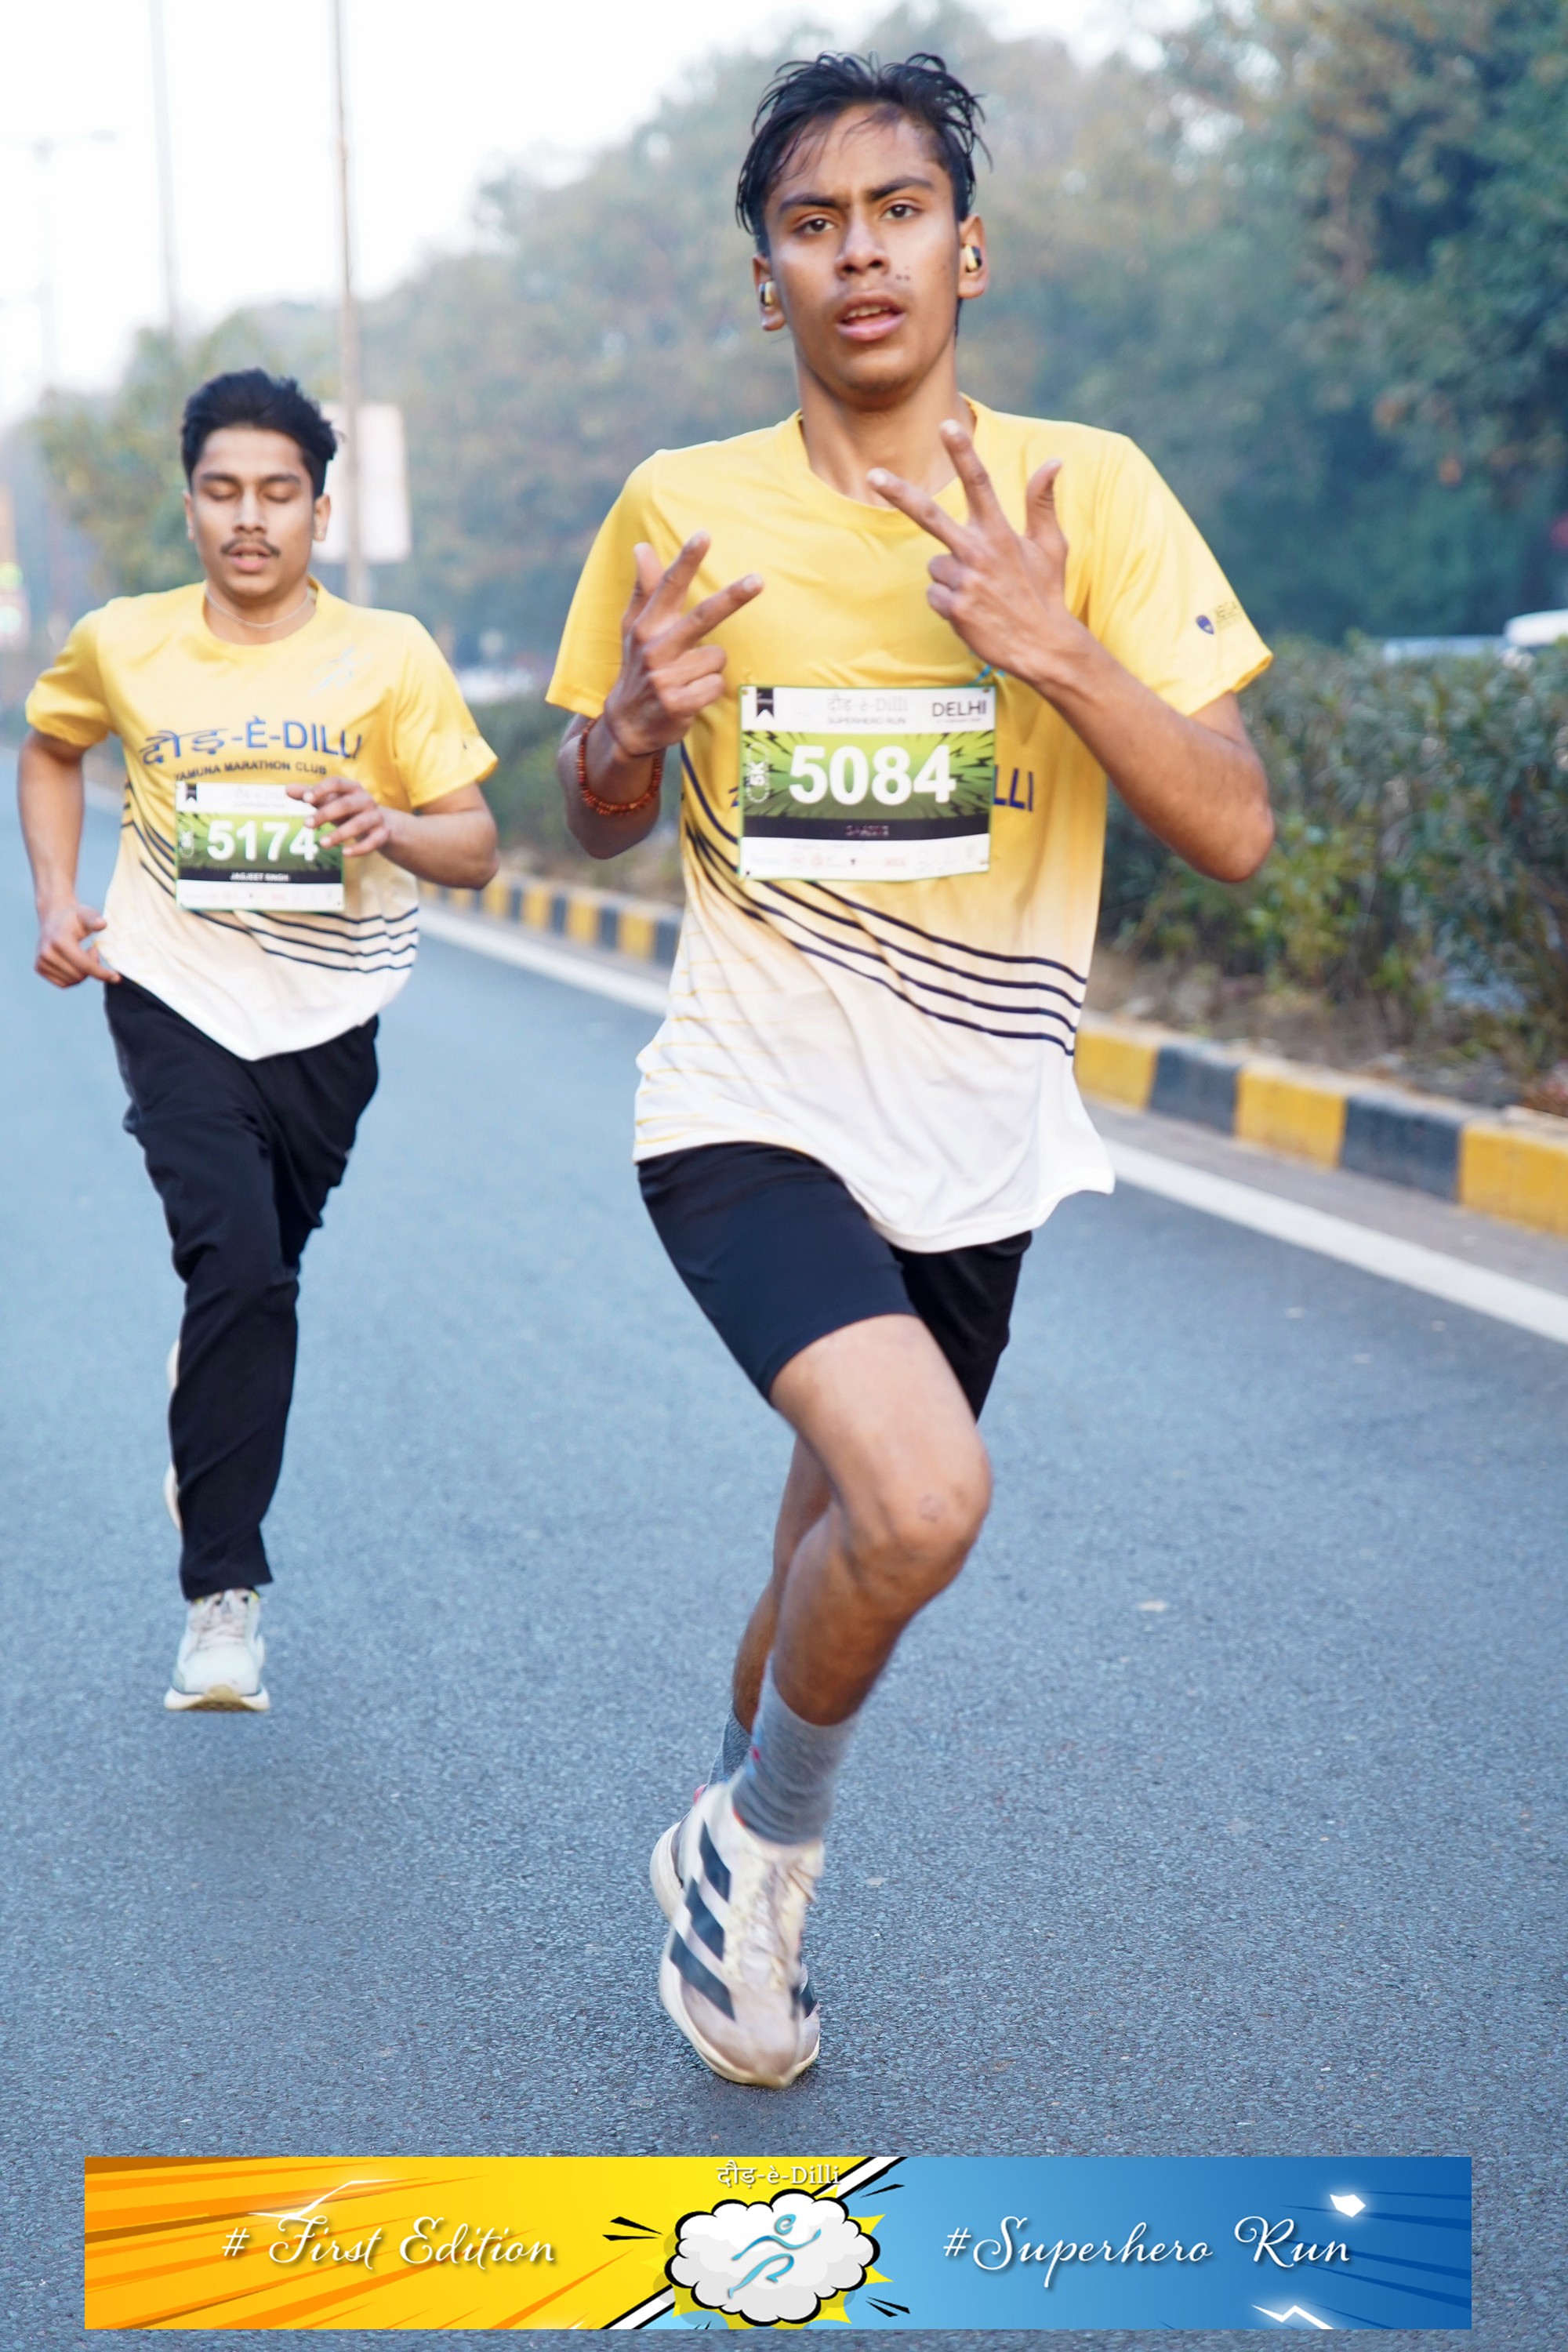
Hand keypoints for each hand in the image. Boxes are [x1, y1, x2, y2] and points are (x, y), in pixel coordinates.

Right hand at [35, 899, 117, 988]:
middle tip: (92, 950)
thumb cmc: (74, 916)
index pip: (85, 965)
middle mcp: (47, 953)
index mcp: (59, 941)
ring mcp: (41, 962)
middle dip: (92, 967)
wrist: (53, 915)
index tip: (116, 978)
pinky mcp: (39, 968)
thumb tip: (102, 924)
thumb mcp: (87, 914)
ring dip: (83, 971)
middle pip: (80, 975)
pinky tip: (74, 961)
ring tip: (81, 953)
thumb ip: (94, 919)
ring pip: (73, 981)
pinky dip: (73, 976)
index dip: (102, 973)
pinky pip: (64, 983)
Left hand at [289, 777, 393, 858]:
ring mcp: (376, 817)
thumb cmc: (348, 810)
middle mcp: (366, 800)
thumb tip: (287, 790)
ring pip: (359, 825)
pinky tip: (344, 854)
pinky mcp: (382, 834)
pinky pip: (373, 842)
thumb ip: (310, 796)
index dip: (321, 790)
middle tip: (306, 824)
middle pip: (346, 805)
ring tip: (321, 844)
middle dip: (325, 814)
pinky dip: (359, 849)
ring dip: (340, 834)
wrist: (381, 824)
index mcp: (352, 788)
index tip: (305, 800)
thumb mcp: (330, 801)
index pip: (336, 783)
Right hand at [603, 535, 762, 756]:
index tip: (704, 535)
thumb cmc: (638, 667)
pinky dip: (711, 691)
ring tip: (689, 677)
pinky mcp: (677, 704)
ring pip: (717, 657)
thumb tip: (642, 546)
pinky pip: (716, 686)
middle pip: (702, 617)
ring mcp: (665, 678)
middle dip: (732, 598)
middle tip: (758, 580)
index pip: (668, 587)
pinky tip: (692, 696)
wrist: (627, 724)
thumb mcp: (633, 628)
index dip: (686, 561)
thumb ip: (644, 588)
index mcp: (646, 626)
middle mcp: (653, 648)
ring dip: (711, 667)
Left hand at [867, 419, 1084, 691]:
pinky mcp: (954, 608)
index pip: (980, 482)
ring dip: (951, 577)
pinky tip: (973, 611)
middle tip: (873, 475)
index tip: (947, 425)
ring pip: (936, 566)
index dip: (962, 452)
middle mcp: (979, 552)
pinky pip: (934, 595)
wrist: (1043, 647)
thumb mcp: (1051, 545)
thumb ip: (1042, 502)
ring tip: (980, 593)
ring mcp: (964, 581)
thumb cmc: (1046, 592)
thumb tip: (1054, 460)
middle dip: (900, 493)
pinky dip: (947, 602)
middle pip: (930, 514)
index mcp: (1001, 532)